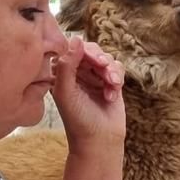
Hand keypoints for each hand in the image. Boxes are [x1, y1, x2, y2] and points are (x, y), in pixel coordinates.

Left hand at [51, 36, 126, 151]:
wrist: (99, 141)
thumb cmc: (78, 121)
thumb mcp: (66, 92)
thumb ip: (66, 65)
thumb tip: (76, 38)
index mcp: (62, 73)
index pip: (72, 49)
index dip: (83, 50)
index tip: (91, 59)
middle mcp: (78, 73)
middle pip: (91, 51)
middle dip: (100, 58)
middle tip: (103, 67)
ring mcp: (95, 78)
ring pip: (107, 59)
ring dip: (111, 70)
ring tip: (110, 86)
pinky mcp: (110, 84)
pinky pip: (117, 69)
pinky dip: (117, 79)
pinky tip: (112, 95)